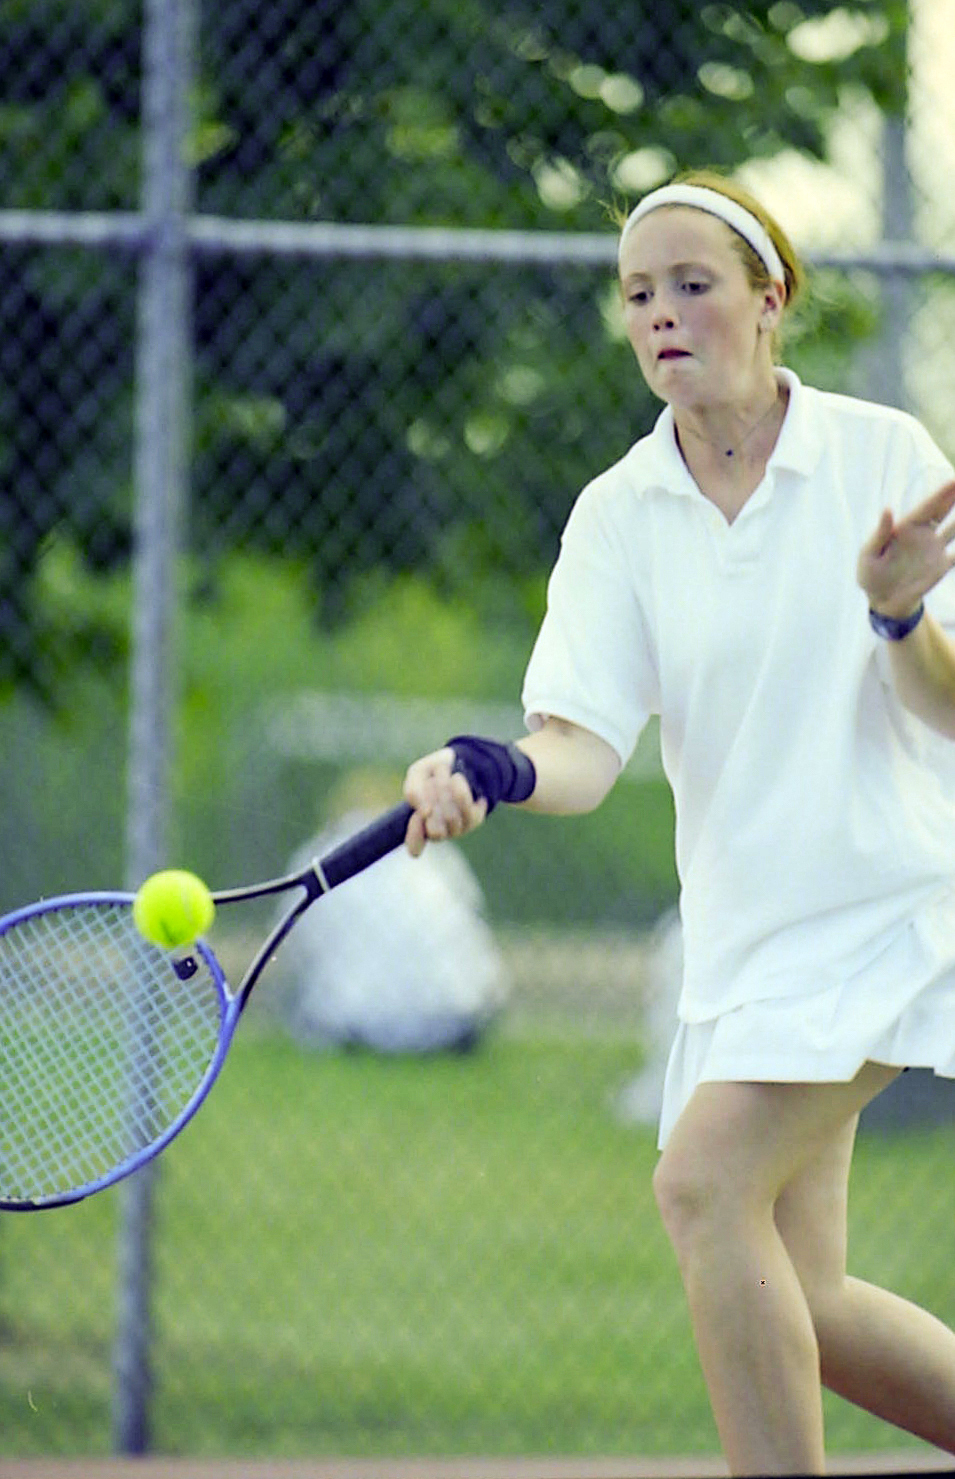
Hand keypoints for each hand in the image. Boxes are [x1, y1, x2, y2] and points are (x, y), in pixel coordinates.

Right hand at [402, 747, 487, 856]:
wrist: (462, 761)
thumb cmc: (433, 772)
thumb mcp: (417, 774)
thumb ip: (413, 791)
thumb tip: (426, 811)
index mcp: (419, 824)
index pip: (415, 846)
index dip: (415, 834)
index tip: (416, 815)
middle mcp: (438, 832)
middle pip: (435, 831)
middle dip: (433, 802)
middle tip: (432, 781)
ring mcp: (458, 829)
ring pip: (451, 819)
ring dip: (447, 792)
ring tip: (449, 775)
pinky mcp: (474, 820)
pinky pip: (468, 810)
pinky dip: (461, 790)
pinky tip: (458, 778)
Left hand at [857, 480, 954, 619]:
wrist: (882, 601)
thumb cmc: (870, 575)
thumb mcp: (869, 555)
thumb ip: (880, 533)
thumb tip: (887, 509)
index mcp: (906, 528)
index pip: (926, 507)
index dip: (940, 494)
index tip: (953, 481)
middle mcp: (923, 535)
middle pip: (943, 511)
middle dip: (953, 496)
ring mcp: (934, 550)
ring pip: (954, 530)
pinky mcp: (941, 567)